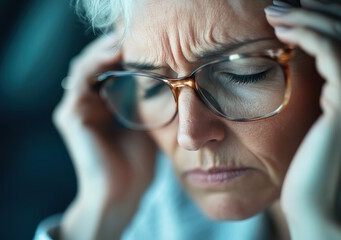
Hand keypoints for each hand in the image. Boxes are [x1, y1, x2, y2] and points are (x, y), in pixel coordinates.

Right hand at [54, 33, 156, 238]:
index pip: (107, 69)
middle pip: (94, 63)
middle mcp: (84, 104)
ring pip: (85, 66)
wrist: (122, 192)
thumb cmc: (135, 162)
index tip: (145, 37)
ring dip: (104, 49)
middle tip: (135, 30)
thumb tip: (164, 71)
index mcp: (100, 105)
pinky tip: (115, 53)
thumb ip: (145, 97)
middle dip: (113, 45)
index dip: (122, 51)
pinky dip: (97, 62)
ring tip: (125, 36)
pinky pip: (82, 80)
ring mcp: (75, 109)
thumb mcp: (144, 121)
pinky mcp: (71, 115)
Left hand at [266, 0, 340, 238]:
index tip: (288, 13)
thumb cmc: (303, 163)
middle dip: (314, 10)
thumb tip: (281, 64)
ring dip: (306, 16)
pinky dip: (308, 34)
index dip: (321, 19)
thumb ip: (308, 92)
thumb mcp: (304, 120)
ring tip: (275, 12)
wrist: (314, 199)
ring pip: (339, 35)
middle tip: (280, 4)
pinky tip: (282, 32)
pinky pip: (332, 52)